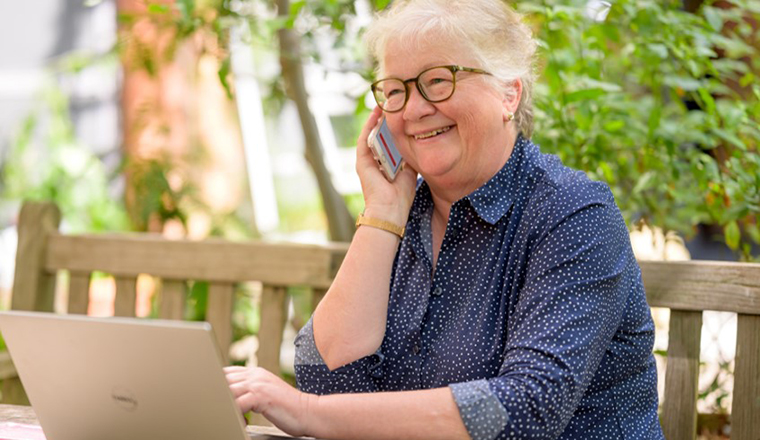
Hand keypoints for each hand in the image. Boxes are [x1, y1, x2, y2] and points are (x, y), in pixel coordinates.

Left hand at [224, 366, 315, 436]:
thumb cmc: (288, 408)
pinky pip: (237, 404)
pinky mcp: (261, 396)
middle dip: (216, 395)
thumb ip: (250, 390)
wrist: (309, 412)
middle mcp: (255, 375)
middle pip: (223, 380)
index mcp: (255, 373)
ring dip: (224, 406)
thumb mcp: (266, 393)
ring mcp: (258, 384)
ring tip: (224, 418)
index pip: (226, 373)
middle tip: (215, 410)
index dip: (216, 385)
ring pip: (227, 391)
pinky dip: (233, 415)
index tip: (213, 398)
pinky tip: (241, 422)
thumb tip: (232, 398)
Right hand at [356, 107, 417, 224]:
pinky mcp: (361, 161)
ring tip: (387, 102)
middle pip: (381, 134)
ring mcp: (367, 160)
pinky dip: (370, 125)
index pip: (391, 140)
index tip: (404, 112)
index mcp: (386, 164)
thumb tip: (420, 142)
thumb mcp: (410, 172)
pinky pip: (365, 139)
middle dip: (388, 118)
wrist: (390, 211)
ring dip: (379, 117)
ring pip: (373, 133)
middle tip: (395, 101)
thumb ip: (410, 158)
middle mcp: (375, 160)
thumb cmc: (401, 197)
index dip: (396, 126)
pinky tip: (377, 113)